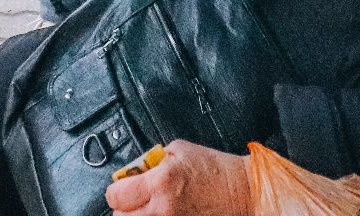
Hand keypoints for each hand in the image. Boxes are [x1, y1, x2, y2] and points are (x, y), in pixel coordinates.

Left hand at [106, 140, 251, 214]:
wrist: (243, 192)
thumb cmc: (216, 171)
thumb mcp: (180, 151)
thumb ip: (152, 160)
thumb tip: (135, 169)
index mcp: (160, 182)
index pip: (116, 195)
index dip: (116, 189)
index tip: (121, 186)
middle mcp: (163, 209)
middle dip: (124, 206)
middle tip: (134, 198)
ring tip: (151, 206)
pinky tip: (165, 213)